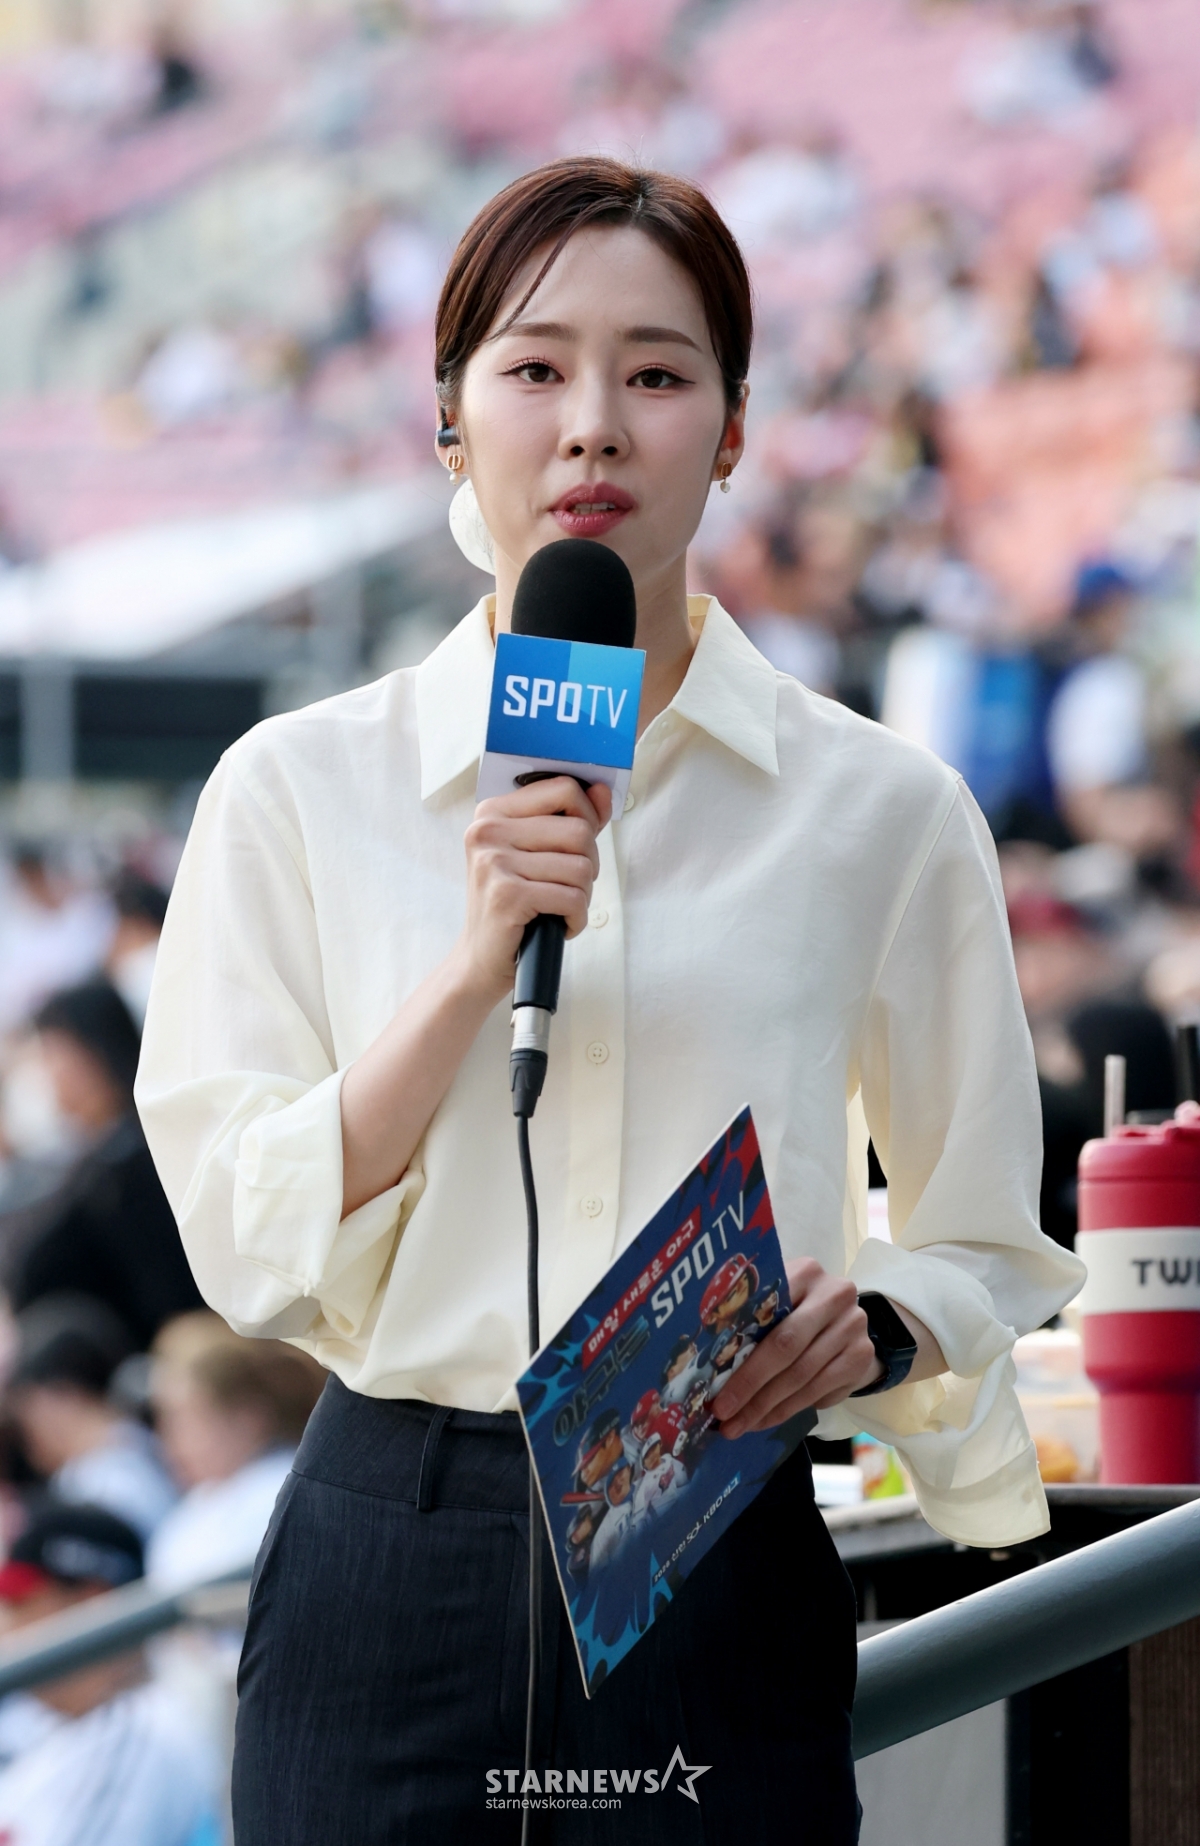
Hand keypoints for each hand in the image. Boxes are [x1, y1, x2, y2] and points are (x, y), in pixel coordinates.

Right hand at [455, 776, 612, 1003]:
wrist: (480, 960)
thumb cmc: (512, 906)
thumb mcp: (537, 855)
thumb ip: (571, 821)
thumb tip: (602, 791)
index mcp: (493, 812)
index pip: (564, 789)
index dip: (588, 817)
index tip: (579, 847)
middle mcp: (488, 831)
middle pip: (579, 830)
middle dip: (588, 866)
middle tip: (567, 888)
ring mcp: (494, 862)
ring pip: (581, 867)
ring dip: (582, 897)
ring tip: (558, 908)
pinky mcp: (506, 895)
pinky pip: (573, 898)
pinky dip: (576, 919)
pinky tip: (557, 925)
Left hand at [713, 1259, 879, 1438]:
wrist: (846, 1320)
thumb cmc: (796, 1311)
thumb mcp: (777, 1302)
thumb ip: (751, 1318)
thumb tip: (704, 1363)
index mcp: (805, 1272)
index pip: (767, 1314)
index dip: (738, 1352)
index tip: (710, 1383)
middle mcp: (835, 1295)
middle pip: (785, 1348)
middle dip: (750, 1387)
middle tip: (723, 1413)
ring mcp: (853, 1327)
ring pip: (802, 1376)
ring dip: (766, 1407)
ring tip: (739, 1425)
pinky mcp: (861, 1356)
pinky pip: (819, 1391)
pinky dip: (789, 1409)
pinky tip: (766, 1420)